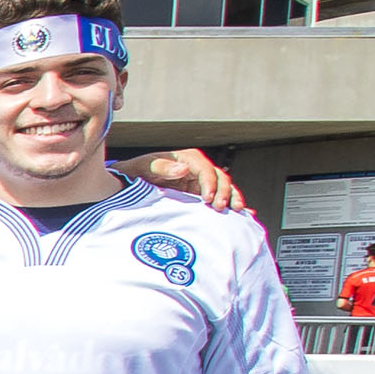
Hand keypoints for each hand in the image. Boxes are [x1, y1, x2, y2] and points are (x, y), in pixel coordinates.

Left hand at [130, 148, 246, 212]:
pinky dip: (232, 204)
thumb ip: (161, 167)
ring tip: (237, 211)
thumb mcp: (143, 167)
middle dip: (225, 192)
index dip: (210, 183)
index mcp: (188, 159)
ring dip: (233, 198)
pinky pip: (220, 198)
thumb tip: (182, 169)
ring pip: (225, 188)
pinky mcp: (201, 194)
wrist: (129, 182)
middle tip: (221, 208)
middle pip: (220, 178)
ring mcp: (201, 182)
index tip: (208, 199)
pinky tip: (245, 214)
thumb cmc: (135, 172)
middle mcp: (198, 169)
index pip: (206, 170)